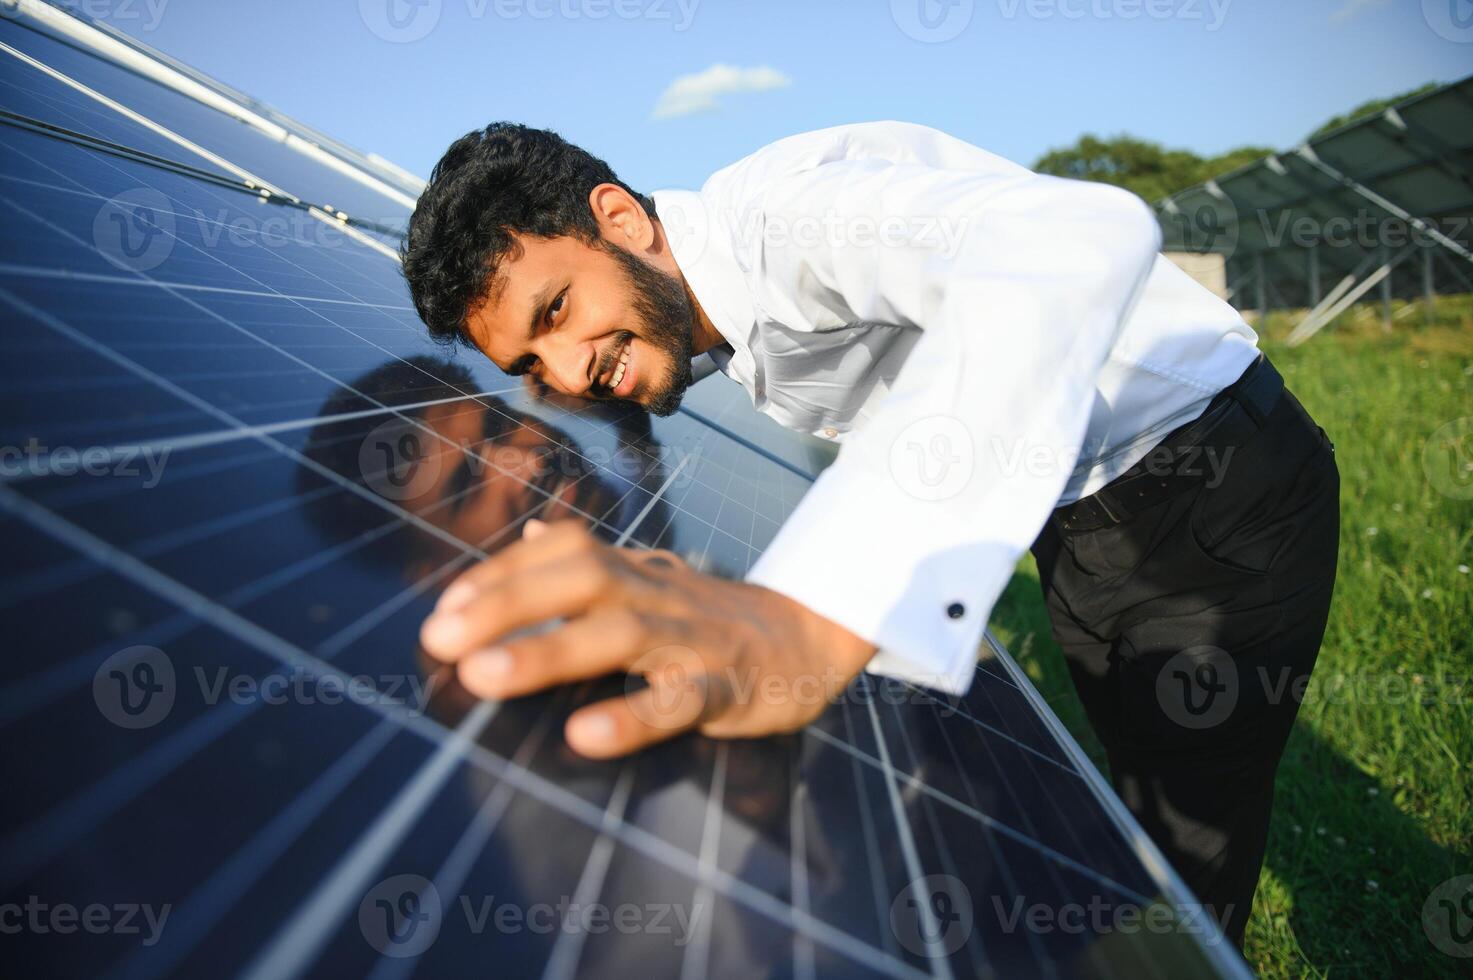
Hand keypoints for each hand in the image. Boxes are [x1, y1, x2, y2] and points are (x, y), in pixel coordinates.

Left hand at [419, 519, 877, 757]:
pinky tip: (585, 735)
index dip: (501, 574)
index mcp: (633, 572)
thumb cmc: (707, 619)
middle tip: (438, 638)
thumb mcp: (648, 582)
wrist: (807, 638)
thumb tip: (528, 532)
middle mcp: (656, 594)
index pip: (563, 551)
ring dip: (547, 650)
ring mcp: (691, 638)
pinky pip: (678, 700)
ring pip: (619, 633)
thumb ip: (586, 564)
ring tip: (484, 676)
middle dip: (505, 602)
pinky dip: (632, 716)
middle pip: (580, 578)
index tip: (444, 608)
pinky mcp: (725, 688)